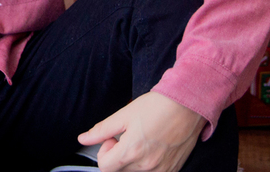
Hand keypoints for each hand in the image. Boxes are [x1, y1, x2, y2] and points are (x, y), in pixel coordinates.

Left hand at [77, 92, 204, 171]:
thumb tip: (82, 139)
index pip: (104, 167)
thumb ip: (102, 130)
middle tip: (127, 136)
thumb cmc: (157, 106)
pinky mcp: (173, 170)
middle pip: (120, 170)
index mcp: (131, 152)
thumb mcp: (124, 114)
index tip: (113, 138)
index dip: (104, 151)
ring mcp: (162, 170)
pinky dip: (147, 163)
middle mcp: (147, 166)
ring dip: (132, 160)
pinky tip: (153, 146)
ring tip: (142, 139)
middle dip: (118, 155)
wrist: (187, 105)